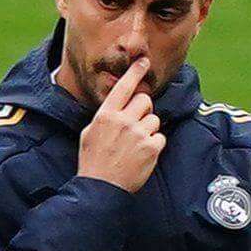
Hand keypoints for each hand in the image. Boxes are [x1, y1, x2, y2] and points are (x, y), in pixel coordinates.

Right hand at [76, 61, 164, 193]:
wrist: (100, 189)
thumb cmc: (92, 162)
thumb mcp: (89, 134)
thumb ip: (106, 117)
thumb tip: (119, 106)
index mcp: (106, 116)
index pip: (124, 87)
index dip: (135, 72)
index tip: (143, 61)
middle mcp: (123, 121)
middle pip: (145, 100)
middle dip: (143, 110)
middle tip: (134, 126)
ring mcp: (139, 134)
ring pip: (154, 119)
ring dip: (148, 129)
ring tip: (135, 146)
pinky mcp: (152, 148)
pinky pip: (160, 137)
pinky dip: (153, 145)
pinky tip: (141, 155)